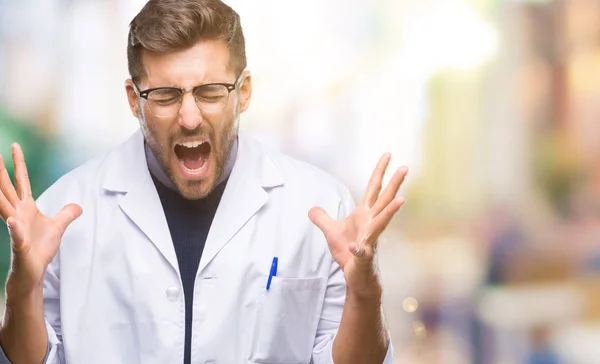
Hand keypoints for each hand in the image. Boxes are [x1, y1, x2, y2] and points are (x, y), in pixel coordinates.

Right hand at [0, 143, 81, 290]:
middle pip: (7, 188)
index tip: (14, 145)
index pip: (22, 181)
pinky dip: (14, 227)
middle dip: (1, 171)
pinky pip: (15, 234)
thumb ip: (66, 214)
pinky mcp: (19, 244)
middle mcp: (17, 214)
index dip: (18, 164)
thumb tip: (78, 206)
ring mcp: (15, 228)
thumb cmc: (40, 249)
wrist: (32, 271)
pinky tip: (12, 220)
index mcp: (26, 207)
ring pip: (4, 206)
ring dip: (0, 194)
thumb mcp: (58, 227)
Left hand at [309, 153, 406, 294]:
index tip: (388, 154)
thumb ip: (321, 218)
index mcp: (364, 214)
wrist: (356, 276)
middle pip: (384, 200)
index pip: (373, 188)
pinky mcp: (363, 258)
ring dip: (390, 212)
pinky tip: (355, 247)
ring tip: (401, 200)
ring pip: (381, 223)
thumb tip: (311, 209)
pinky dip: (358, 249)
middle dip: (394, 183)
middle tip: (405, 167)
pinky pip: (361, 252)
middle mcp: (371, 224)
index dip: (379, 171)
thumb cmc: (348, 252)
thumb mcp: (330, 231)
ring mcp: (370, 240)